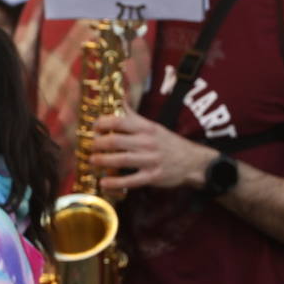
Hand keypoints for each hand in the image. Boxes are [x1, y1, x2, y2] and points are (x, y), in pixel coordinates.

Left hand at [90, 110, 216, 191]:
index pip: (120, 121)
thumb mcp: (153, 126)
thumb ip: (133, 116)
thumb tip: (118, 99)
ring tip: (92, 161)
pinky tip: (103, 183)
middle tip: (89, 146)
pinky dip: (115, 183)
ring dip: (102, 161)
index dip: (102, 123)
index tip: (94, 127)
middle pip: (115, 141)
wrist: (194, 161)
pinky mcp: (152, 177)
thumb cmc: (168, 143)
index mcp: (146, 128)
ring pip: (121, 160)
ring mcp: (150, 160)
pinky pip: (130, 181)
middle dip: (98, 144)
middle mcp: (147, 142)